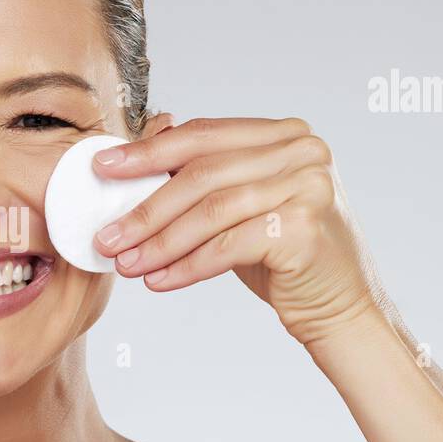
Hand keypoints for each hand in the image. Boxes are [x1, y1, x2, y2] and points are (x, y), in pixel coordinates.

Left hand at [91, 116, 383, 345]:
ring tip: (126, 264)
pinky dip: (188, 265)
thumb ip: (203, 174)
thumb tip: (138, 150)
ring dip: (160, 241)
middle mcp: (303, 151)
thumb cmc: (281, 254)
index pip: (203, 135)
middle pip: (202, 174)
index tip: (104, 170)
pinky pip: (228, 245)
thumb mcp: (241, 205)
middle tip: (107, 235)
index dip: (149, 151)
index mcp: (285, 134)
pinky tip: (159, 281)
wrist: (338, 307)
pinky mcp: (305, 229)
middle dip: (146, 207)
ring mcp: (308, 187)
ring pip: (211, 211)